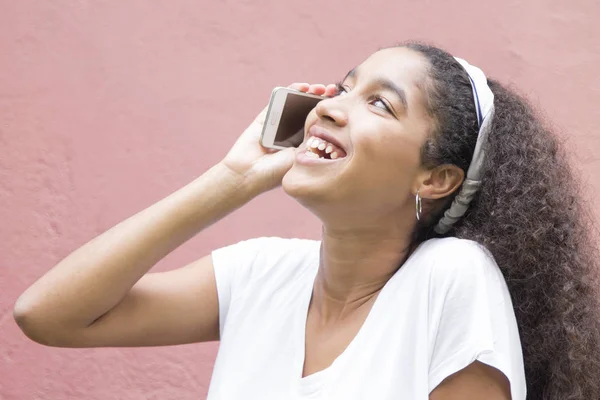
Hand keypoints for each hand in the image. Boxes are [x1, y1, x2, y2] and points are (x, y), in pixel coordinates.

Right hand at [221, 83, 337, 192]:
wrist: (248, 173)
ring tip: (321, 88)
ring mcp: (279, 124)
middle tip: (333, 92)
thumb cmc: (276, 172)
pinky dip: (291, 90)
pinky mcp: (266, 116)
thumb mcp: (303, 157)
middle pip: (309, 111)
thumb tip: (333, 124)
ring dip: (310, 93)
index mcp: (303, 145)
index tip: (342, 107)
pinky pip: (280, 99)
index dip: (330, 115)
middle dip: (322, 101)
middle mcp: (292, 134)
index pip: (320, 125)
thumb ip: (315, 141)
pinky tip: (304, 87)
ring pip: (297, 103)